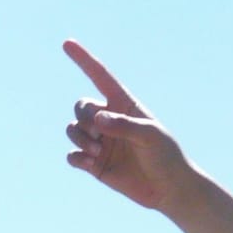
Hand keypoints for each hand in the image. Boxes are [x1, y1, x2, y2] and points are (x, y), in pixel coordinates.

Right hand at [63, 39, 194, 212]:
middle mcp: (108, 120)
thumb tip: (97, 119)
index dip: (83, 60)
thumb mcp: (150, 135)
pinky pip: (72, 156)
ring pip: (73, 130)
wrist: (166, 188)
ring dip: (81, 140)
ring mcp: (99, 142)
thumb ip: (124, 124)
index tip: (66, 44)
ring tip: (98, 153)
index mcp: (124, 104)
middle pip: (81, 107)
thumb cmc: (164, 156)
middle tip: (100, 136)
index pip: (100, 76)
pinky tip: (91, 165)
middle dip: (84, 119)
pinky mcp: (93, 164)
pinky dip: (77, 158)